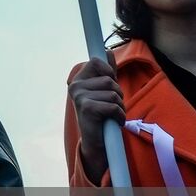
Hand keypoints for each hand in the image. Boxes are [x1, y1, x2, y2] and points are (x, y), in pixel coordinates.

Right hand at [69, 57, 122, 182]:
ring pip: (114, 93)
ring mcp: (80, 97)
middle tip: (111, 105)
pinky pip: (114, 105)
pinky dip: (119, 115)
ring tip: (112, 115)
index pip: (96, 61)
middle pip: (109, 79)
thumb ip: (106, 72)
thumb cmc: (102, 115)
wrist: (96, 143)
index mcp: (79, 80)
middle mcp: (76, 86)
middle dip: (117, 92)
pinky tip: (113, 122)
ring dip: (119, 106)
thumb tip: (108, 51)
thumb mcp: (104, 91)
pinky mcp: (87, 108)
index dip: (109, 71)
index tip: (110, 82)